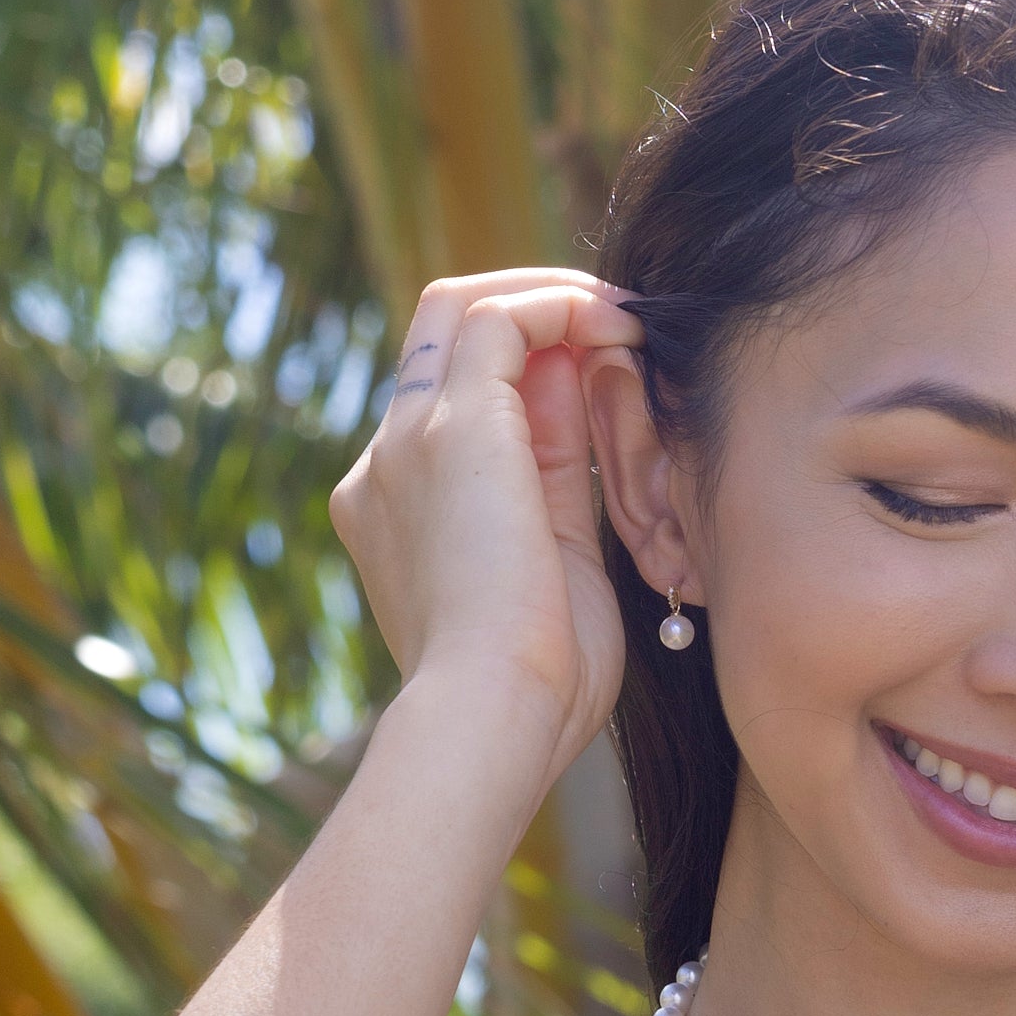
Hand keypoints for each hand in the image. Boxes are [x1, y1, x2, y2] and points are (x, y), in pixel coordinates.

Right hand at [328, 267, 647, 775]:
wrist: (494, 715)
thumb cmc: (540, 684)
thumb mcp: (560, 562)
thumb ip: (561, 474)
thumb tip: (582, 392)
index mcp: (403, 512)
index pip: (455, 405)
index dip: (533, 374)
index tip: (608, 381)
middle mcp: (388, 465)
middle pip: (445, 338)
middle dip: (534, 315)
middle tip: (617, 329)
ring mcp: (408, 442)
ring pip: (463, 308)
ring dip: (552, 300)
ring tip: (627, 321)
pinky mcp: (450, 428)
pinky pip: (500, 319)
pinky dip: (562, 306)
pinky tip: (620, 328)